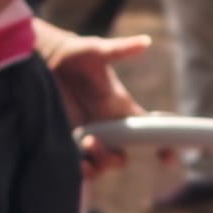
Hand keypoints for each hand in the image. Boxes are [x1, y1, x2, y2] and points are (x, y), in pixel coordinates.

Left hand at [37, 22, 149, 176]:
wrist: (44, 61)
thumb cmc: (75, 55)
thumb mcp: (97, 51)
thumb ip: (120, 49)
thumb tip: (145, 41)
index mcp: (120, 108)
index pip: (148, 129)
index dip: (163, 145)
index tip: (168, 157)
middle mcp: (108, 126)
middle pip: (121, 155)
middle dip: (113, 157)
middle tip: (93, 141)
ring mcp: (88, 136)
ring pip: (101, 164)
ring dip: (96, 162)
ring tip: (82, 144)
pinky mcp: (67, 143)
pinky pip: (80, 166)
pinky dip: (81, 171)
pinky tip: (74, 162)